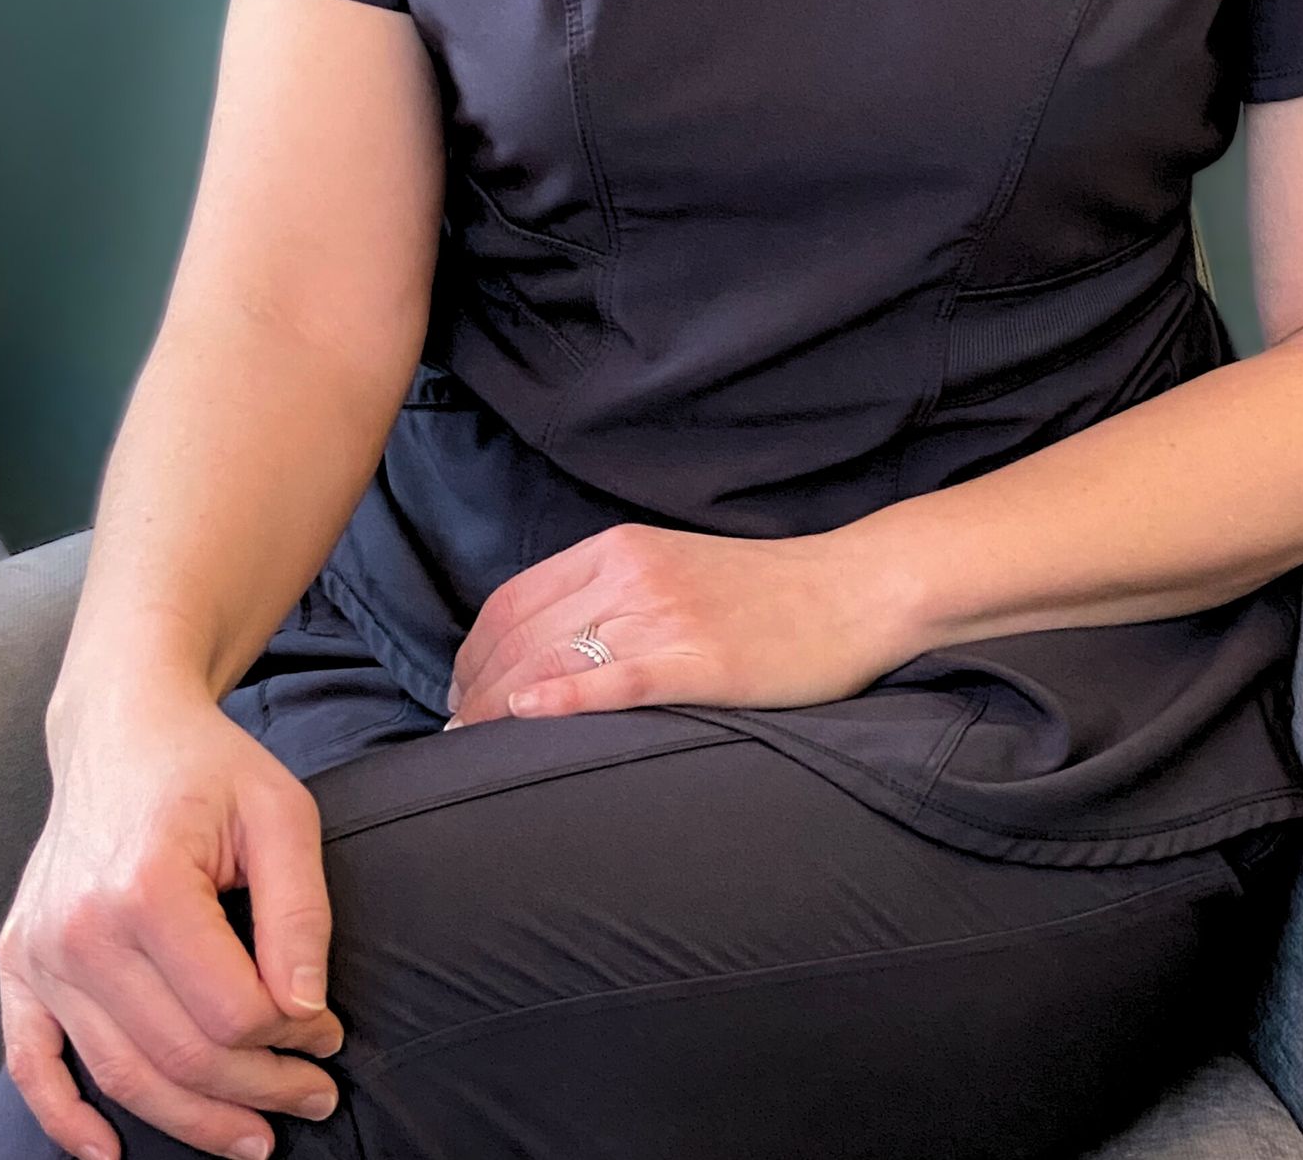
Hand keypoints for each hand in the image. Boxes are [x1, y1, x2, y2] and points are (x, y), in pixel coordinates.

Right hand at [0, 677, 346, 1159]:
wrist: (120, 728)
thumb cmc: (209, 768)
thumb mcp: (282, 813)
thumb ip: (300, 912)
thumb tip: (306, 1012)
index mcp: (149, 885)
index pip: (232, 1011)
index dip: (292, 1040)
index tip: (329, 1037)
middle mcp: (82, 928)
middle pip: (178, 1056)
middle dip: (256, 1092)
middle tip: (311, 1099)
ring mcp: (41, 951)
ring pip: (119, 1075)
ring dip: (191, 1121)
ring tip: (253, 1136)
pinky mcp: (18, 961)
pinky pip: (31, 1063)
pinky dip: (66, 1120)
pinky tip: (112, 1152)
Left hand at [443, 521, 904, 727]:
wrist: (850, 591)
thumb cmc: (764, 591)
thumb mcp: (672, 567)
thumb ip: (610, 592)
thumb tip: (545, 646)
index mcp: (618, 549)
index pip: (512, 600)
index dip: (470, 653)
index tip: (456, 694)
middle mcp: (631, 575)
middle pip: (520, 635)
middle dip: (472, 690)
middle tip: (452, 738)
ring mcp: (664, 616)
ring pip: (552, 660)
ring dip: (497, 709)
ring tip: (472, 752)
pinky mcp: (699, 662)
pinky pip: (614, 680)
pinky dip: (562, 699)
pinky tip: (526, 718)